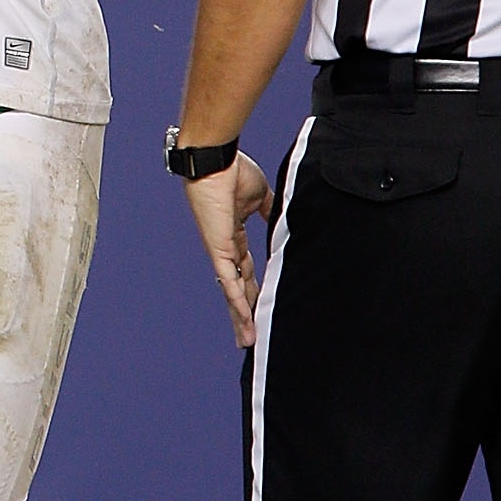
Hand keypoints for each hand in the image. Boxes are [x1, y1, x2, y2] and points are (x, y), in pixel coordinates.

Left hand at [182, 152, 270, 349]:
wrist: (217, 161)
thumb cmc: (234, 172)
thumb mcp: (260, 195)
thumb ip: (269, 211)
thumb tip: (283, 221)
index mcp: (234, 234)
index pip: (245, 270)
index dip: (252, 289)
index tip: (258, 306)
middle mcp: (225, 247)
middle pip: (237, 287)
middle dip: (244, 312)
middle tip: (249, 335)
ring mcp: (220, 250)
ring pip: (232, 291)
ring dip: (240, 316)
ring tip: (248, 339)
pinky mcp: (218, 249)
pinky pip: (229, 281)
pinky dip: (237, 301)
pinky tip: (244, 319)